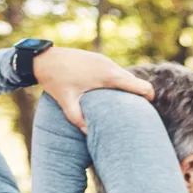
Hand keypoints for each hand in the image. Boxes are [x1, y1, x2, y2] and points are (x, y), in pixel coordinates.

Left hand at [34, 47, 154, 133]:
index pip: (141, 86)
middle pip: (135, 81)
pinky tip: (107, 93)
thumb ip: (78, 119)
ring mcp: (104, 60)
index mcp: (109, 76)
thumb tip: (90, 135)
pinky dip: (116, 81)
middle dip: (138, 95)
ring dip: (126, 88)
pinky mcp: (98, 58)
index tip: (148, 109)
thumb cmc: (55, 80)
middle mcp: (110, 66)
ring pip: (125, 75)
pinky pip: (115, 71)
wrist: (43, 57)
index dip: (149, 97)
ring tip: (121, 104)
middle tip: (135, 111)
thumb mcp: (66, 102)